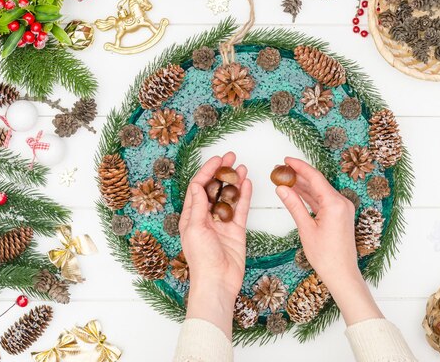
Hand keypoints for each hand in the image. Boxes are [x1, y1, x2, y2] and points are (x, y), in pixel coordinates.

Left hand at [179, 152, 251, 337]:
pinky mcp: (236, 230)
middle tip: (232, 156)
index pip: (198, 187)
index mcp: (191, 216)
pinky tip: (248, 183)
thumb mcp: (195, 229)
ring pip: (229, 196)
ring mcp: (222, 223)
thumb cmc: (201, 259)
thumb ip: (198, 206)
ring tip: (242, 166)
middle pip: (214, 188)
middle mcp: (206, 217)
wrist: (218, 282)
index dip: (207, 171)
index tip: (218, 159)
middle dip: (222, 172)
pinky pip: (241, 209)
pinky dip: (245, 195)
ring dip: (235, 181)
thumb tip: (198, 185)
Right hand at [275, 157, 382, 325]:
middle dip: (299, 175)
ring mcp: (343, 208)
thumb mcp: (306, 229)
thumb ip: (294, 205)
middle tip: (281, 169)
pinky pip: (323, 201)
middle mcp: (342, 202)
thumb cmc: (326, 256)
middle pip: (318, 182)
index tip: (286, 160)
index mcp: (335, 203)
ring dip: (304, 186)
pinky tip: (297, 192)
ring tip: (285, 179)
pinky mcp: (341, 215)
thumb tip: (282, 188)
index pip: (315, 177)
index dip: (299, 167)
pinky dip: (311, 197)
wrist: (342, 274)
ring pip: (320, 191)